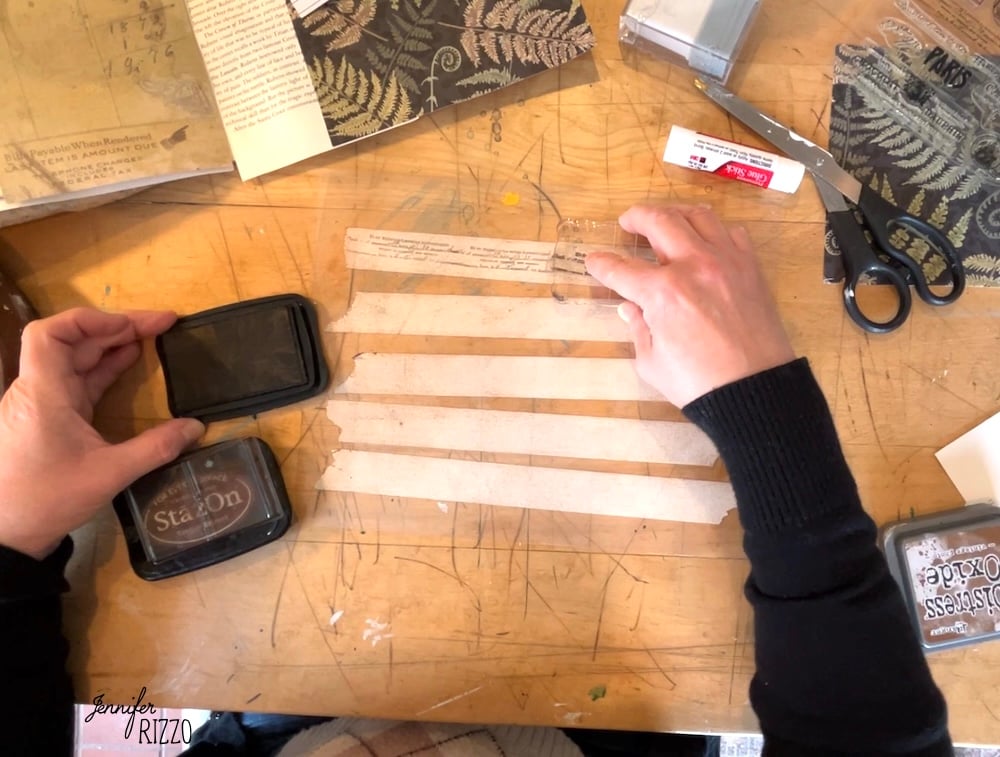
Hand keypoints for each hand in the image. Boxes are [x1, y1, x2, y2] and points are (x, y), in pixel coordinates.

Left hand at [0, 309, 203, 558]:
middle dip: (116, 327)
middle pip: (72, 342)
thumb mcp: (109, 474)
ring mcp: (41, 405)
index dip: (92, 319)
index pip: (53, 333)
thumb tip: (197, 428)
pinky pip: (76, 382)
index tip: (135, 325)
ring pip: (74, 361)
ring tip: (151, 339)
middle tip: (162, 325)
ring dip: (111, 346)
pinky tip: (128, 365)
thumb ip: (156, 447)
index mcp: (44, 393)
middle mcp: (37, 391)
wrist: (5, 536)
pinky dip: (103, 369)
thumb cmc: (46, 500)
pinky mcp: (47, 421)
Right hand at [585, 204, 794, 407]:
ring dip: (675, 213)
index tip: (594, 261)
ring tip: (665, 219)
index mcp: (661, 293)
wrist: (755, 391)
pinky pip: (731, 232)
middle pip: (658, 221)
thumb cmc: (699, 384)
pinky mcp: (750, 268)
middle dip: (636, 217)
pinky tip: (705, 240)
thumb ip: (639, 328)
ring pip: (697, 216)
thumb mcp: (652, 363)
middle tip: (627, 221)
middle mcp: (692, 266)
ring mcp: (725, 262)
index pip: (620, 268)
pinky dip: (714, 230)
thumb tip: (630, 308)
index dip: (601, 264)